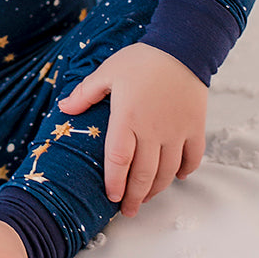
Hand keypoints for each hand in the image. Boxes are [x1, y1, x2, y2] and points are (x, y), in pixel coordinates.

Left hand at [57, 41, 206, 217]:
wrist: (182, 47)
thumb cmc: (141, 59)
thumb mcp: (107, 72)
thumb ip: (85, 93)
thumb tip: (63, 108)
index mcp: (127, 118)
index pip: (118, 160)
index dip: (115, 183)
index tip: (111, 197)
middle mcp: (153, 130)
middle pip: (143, 174)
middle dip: (135, 197)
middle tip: (128, 210)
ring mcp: (176, 131)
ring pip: (167, 171)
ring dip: (156, 188)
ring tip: (146, 197)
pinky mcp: (195, 128)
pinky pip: (192, 158)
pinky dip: (184, 171)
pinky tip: (176, 176)